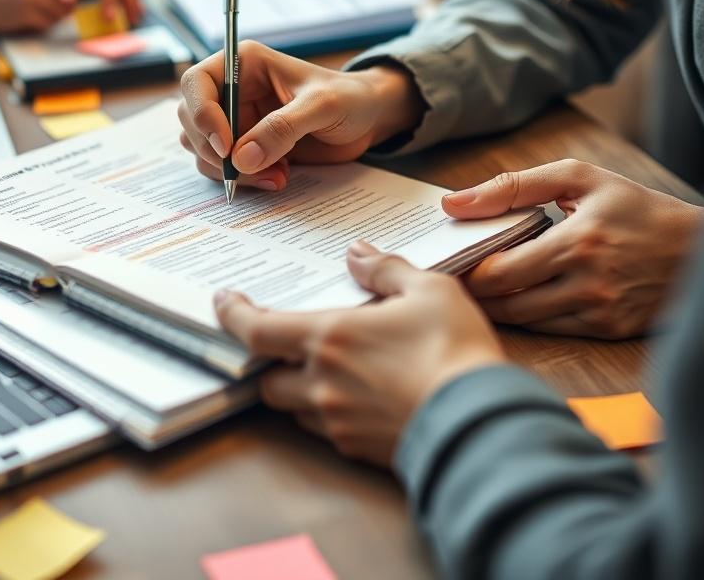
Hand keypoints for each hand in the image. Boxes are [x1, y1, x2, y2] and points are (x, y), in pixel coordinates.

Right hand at [177, 41, 423, 190]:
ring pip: (204, 150)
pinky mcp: (246, 148)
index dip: (202, 115)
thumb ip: (283, 128)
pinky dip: (246, 180)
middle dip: (215, 151)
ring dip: (232, 171)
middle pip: (192, 122)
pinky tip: (279, 177)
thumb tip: (242, 157)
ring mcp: (236, 122)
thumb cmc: (350, 98)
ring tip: (276, 175)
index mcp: (243, 64)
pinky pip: (226, 169)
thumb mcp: (322, 106)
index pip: (196, 84)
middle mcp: (232, 92)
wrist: (368, 121)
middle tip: (247, 170)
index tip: (226, 146)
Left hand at [217, 242, 503, 465]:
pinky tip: (359, 400)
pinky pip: (328, 431)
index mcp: (329, 339)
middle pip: (267, 380)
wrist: (481, 424)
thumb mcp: (429, 290)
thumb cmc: (455, 351)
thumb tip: (357, 253)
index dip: (233, 317)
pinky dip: (331, 414)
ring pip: (295, 409)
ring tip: (325, 372)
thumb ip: (386, 269)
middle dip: (269, 365)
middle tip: (282, 347)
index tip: (222, 304)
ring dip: (299, 391)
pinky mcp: (358, 450)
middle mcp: (321, 384)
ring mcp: (337, 422)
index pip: (258, 331)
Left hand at [443, 159, 703, 337]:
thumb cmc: (635, 209)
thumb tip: (454, 203)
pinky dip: (527, 317)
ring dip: (497, 307)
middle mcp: (588, 281)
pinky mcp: (609, 329)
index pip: (498, 270)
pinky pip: (550, 330)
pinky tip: (517, 299)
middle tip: (457, 278)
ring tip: (482, 289)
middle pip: (505, 300)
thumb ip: (514, 187)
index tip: (451, 261)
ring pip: (524, 320)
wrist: (699, 250)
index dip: (467, 270)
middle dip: (474, 291)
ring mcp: (599, 310)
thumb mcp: (579, 179)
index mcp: (577, 241)